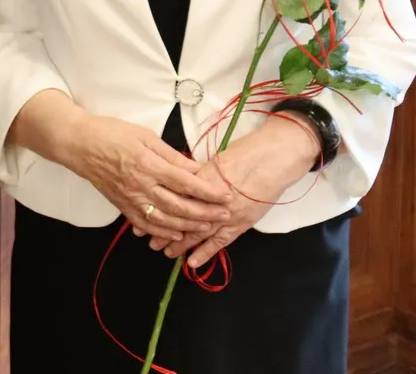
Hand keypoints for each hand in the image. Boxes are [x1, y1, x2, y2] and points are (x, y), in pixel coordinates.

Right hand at [70, 116, 232, 242]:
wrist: (78, 144)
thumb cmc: (110, 133)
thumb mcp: (144, 135)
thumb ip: (171, 155)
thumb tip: (195, 168)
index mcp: (148, 164)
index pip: (185, 182)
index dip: (208, 191)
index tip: (226, 195)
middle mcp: (140, 185)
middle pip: (178, 205)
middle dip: (205, 213)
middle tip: (224, 215)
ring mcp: (130, 198)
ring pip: (164, 219)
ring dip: (188, 226)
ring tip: (207, 227)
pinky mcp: (121, 205)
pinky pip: (144, 224)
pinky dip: (162, 232)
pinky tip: (176, 233)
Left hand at [160, 116, 319, 268]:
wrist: (275, 158)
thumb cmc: (245, 152)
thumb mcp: (213, 159)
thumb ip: (195, 173)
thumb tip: (178, 180)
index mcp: (201, 178)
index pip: (173, 196)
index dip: (157, 206)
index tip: (141, 212)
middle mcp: (210, 198)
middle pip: (181, 216)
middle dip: (162, 227)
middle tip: (146, 236)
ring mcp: (226, 213)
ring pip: (197, 231)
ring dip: (179, 243)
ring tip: (162, 250)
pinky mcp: (241, 223)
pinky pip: (220, 241)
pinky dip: (205, 252)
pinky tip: (192, 262)